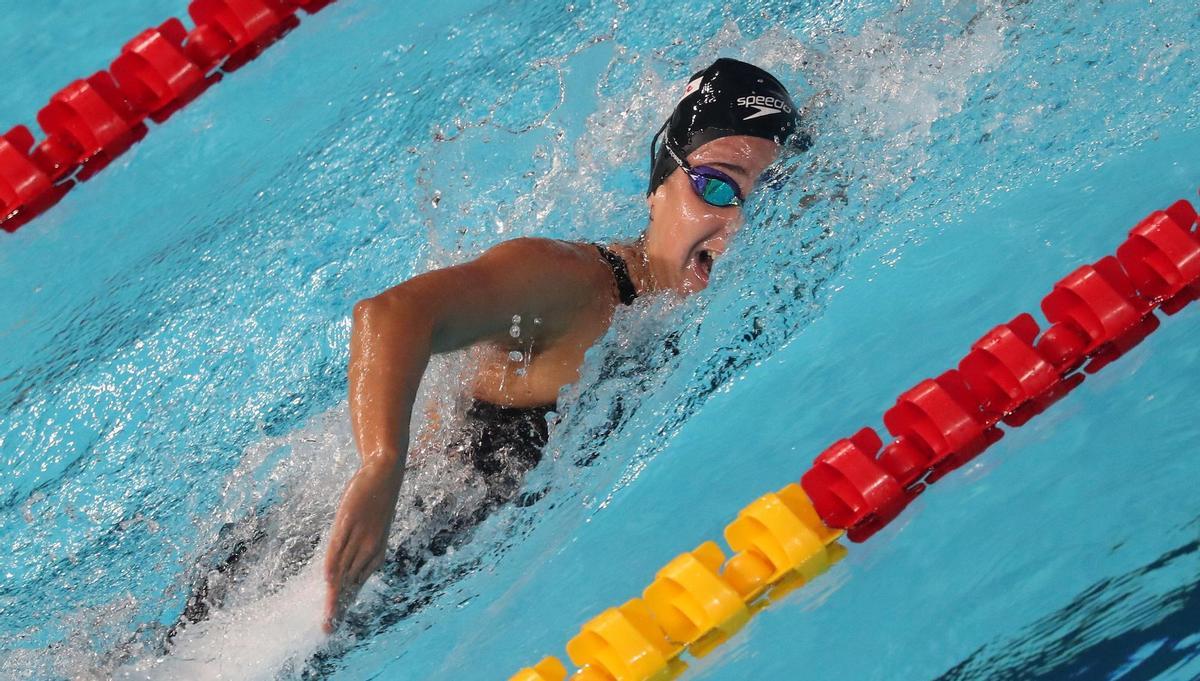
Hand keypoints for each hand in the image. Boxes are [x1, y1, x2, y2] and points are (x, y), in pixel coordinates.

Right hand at [323, 461, 402, 631]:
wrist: (385, 473)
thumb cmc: (376, 502)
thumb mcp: (372, 529)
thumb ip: (359, 548)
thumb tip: (344, 567)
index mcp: (377, 553)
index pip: (358, 585)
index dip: (346, 604)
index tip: (336, 622)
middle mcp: (369, 548)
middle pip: (350, 584)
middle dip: (339, 607)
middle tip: (328, 629)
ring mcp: (359, 536)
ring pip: (345, 570)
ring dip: (335, 595)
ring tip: (327, 615)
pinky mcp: (348, 522)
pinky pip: (338, 548)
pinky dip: (332, 565)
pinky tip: (327, 581)